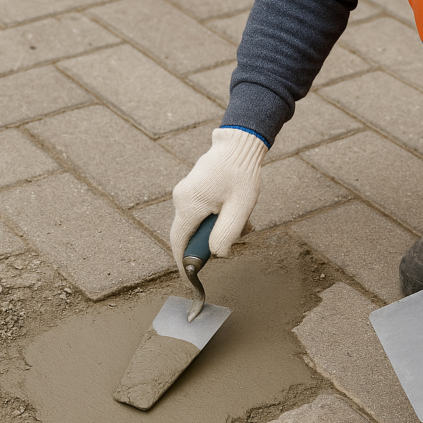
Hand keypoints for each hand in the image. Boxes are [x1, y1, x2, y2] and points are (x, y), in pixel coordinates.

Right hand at [170, 128, 267, 271]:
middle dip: (211, 243)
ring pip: (197, 224)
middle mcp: (182, 199)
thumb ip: (227, 234)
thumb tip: (217, 256)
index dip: (183, 262)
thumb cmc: (242, 174)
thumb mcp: (240, 209)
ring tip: (244, 221)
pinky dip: (217, 218)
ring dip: (219, 229)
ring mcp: (185, 193)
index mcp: (189, 205)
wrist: (240, 144)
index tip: (190, 278)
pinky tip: (236, 211)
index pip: (179, 242)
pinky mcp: (193, 190)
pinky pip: (201, 213)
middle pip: (188, 234)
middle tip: (237, 237)